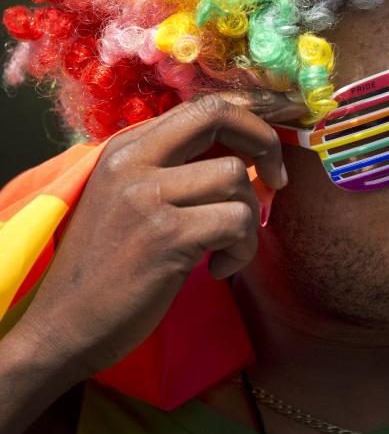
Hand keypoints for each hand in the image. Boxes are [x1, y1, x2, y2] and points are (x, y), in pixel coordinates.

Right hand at [11, 91, 303, 379]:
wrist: (65, 325)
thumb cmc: (109, 268)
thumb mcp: (131, 201)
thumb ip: (175, 171)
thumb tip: (247, 155)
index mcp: (125, 148)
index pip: (200, 108)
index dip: (247, 125)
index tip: (266, 157)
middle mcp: (131, 161)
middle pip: (218, 117)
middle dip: (265, 143)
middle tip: (278, 180)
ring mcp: (146, 195)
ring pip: (236, 177)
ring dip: (249, 219)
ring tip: (226, 249)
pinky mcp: (166, 234)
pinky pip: (237, 222)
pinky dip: (242, 251)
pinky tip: (218, 270)